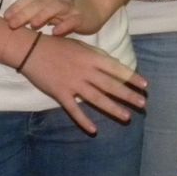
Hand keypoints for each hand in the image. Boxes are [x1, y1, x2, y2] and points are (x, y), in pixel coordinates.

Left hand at [4, 0, 107, 36]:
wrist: (93, 8)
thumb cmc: (65, 11)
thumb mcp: (47, 10)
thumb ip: (32, 13)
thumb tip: (10, 21)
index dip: (17, 7)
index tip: (5, 17)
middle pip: (39, 3)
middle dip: (25, 13)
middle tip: (12, 24)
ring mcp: (70, 7)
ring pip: (55, 8)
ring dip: (43, 15)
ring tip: (33, 25)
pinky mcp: (81, 17)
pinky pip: (73, 20)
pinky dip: (64, 25)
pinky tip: (56, 32)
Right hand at [20, 35, 145, 134]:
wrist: (31, 49)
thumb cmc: (57, 45)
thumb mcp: (80, 46)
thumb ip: (97, 56)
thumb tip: (116, 65)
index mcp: (91, 58)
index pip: (116, 69)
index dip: (132, 77)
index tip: (145, 85)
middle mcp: (85, 71)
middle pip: (110, 85)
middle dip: (128, 95)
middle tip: (142, 104)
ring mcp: (73, 83)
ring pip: (96, 98)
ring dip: (112, 108)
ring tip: (126, 117)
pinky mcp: (60, 93)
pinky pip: (74, 109)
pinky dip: (83, 120)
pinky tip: (93, 130)